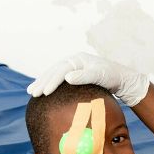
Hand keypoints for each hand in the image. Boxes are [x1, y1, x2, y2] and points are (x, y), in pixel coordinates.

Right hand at [26, 53, 149, 105]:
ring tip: (31, 92)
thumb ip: (84, 76)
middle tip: (32, 93)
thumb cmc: (112, 77)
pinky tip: (42, 90)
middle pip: (54, 71)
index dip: (51, 81)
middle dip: (42, 82)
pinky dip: (49, 84)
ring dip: (42, 82)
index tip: (44, 92)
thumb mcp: (100, 76)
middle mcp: (74, 61)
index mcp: (78, 59)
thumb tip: (67, 77)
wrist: (122, 79)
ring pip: (54, 74)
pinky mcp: (75, 74)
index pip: (61, 70)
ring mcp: (74, 67)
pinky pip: (58, 79)